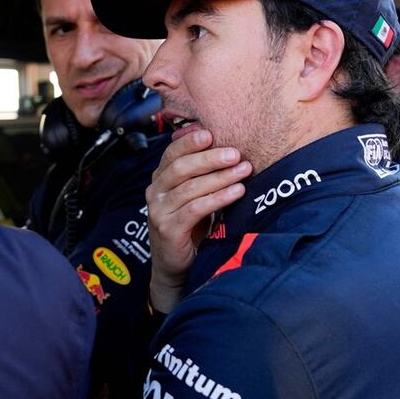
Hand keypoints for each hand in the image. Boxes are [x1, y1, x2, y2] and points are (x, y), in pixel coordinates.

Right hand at [145, 130, 251, 312]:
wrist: (176, 265)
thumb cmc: (189, 225)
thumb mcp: (193, 195)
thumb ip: (202, 174)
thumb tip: (229, 147)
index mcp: (160, 178)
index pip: (172, 152)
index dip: (190, 141)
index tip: (212, 134)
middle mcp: (155, 191)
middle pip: (181, 167)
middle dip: (211, 158)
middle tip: (236, 153)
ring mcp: (159, 210)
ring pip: (190, 187)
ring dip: (220, 177)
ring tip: (244, 171)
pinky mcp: (168, 229)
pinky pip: (195, 209)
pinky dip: (218, 198)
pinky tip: (237, 192)